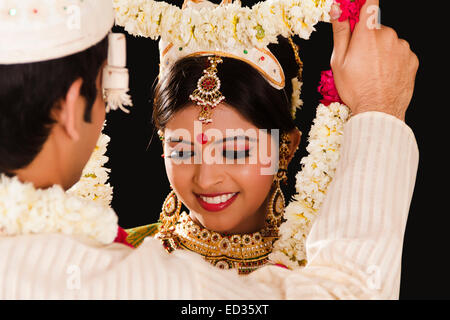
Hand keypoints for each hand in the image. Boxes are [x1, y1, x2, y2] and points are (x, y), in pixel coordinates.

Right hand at [330, 0, 418, 120]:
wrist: (378, 111)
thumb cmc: (356, 88)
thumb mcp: (339, 61)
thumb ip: (340, 32)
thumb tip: (338, 9)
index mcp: (367, 34)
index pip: (369, 4)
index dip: (363, 4)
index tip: (357, 8)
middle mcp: (388, 35)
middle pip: (376, 29)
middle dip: (368, 40)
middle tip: (360, 61)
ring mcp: (402, 47)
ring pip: (388, 42)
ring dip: (381, 51)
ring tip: (372, 72)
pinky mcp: (411, 59)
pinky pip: (399, 54)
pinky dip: (392, 61)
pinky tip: (384, 75)